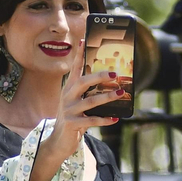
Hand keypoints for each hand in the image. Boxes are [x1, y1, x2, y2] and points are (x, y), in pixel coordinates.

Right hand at [47, 38, 128, 153]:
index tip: (84, 40)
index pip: (74, 68)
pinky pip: (92, 120)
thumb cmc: (74, 117)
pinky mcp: (72, 124)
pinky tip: (116, 118)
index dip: (79, 54)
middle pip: (83, 82)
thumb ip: (90, 93)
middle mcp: (67, 96)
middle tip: (115, 73)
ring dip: (108, 97)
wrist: (59, 140)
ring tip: (121, 93)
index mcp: (69, 88)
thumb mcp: (79, 102)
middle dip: (99, 76)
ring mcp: (69, 110)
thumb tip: (114, 83)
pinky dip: (105, 119)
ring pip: (90, 101)